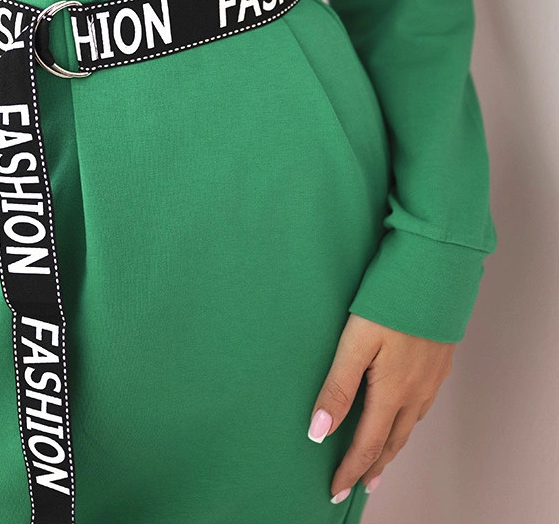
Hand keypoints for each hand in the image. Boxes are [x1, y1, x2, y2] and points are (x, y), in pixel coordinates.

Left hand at [307, 312, 455, 501]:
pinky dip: (407, 421)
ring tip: (379, 458)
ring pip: (410, 424)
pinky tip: (404, 414)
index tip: (336, 489)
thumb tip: (319, 432)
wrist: (438, 269)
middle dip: (373, 466)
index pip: (368, 444)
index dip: (350, 470)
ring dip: (392, 446)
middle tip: (360, 485)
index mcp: (393, 391)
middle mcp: (416, 391)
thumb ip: (337, 386)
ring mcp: (431, 377)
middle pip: (392, 441)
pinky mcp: (440, 361)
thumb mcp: (355, 341)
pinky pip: (422, 404)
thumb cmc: (392, 299)